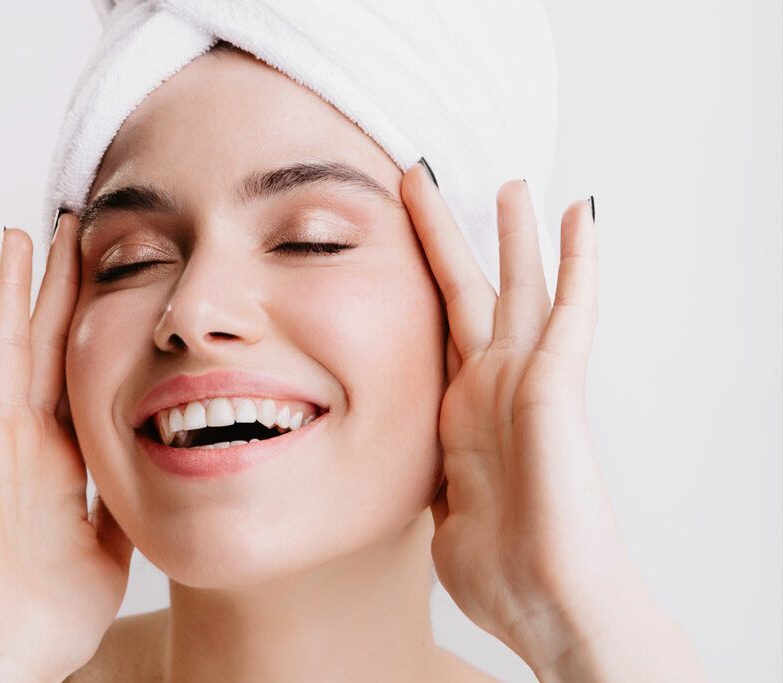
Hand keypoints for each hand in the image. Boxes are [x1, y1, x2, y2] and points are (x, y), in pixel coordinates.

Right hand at [0, 214, 132, 681]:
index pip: (72, 366)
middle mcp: (20, 434)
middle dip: (52, 285)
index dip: (87, 319)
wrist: (9, 650)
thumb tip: (164, 460)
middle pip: (37, 341)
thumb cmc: (50, 607)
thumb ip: (127, 492)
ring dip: (6, 288)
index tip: (104, 270)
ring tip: (18, 234)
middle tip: (66, 227)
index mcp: (56, 452)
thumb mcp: (111, 534)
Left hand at [402, 170, 635, 667]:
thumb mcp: (443, 509)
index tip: (398, 246)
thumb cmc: (499, 571)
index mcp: (460, 412)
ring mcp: (525, 382)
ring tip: (510, 181)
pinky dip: (578, 262)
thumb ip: (436, 478)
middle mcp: (491, 387)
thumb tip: (425, 478)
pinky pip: (571, 310)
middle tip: (431, 180)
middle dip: (450, 236)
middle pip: (470, 292)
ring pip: (521, 287)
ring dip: (515, 234)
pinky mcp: (556, 385)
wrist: (542, 601)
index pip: (437, 331)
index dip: (420, 286)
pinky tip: (579, 215)